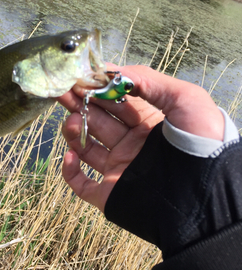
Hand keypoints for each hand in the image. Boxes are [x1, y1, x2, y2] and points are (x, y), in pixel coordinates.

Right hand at [57, 64, 223, 212]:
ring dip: (74, 131)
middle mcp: (131, 144)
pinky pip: (82, 184)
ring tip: (72, 122)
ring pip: (86, 147)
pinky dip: (70, 171)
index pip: (114, 101)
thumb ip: (149, 80)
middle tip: (61, 90)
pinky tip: (70, 155)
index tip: (79, 77)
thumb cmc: (202, 143)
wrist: (206, 198)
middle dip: (79, 103)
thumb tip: (111, 71)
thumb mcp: (185, 99)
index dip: (97, 88)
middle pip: (97, 119)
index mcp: (147, 122)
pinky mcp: (110, 195)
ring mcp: (119, 169)